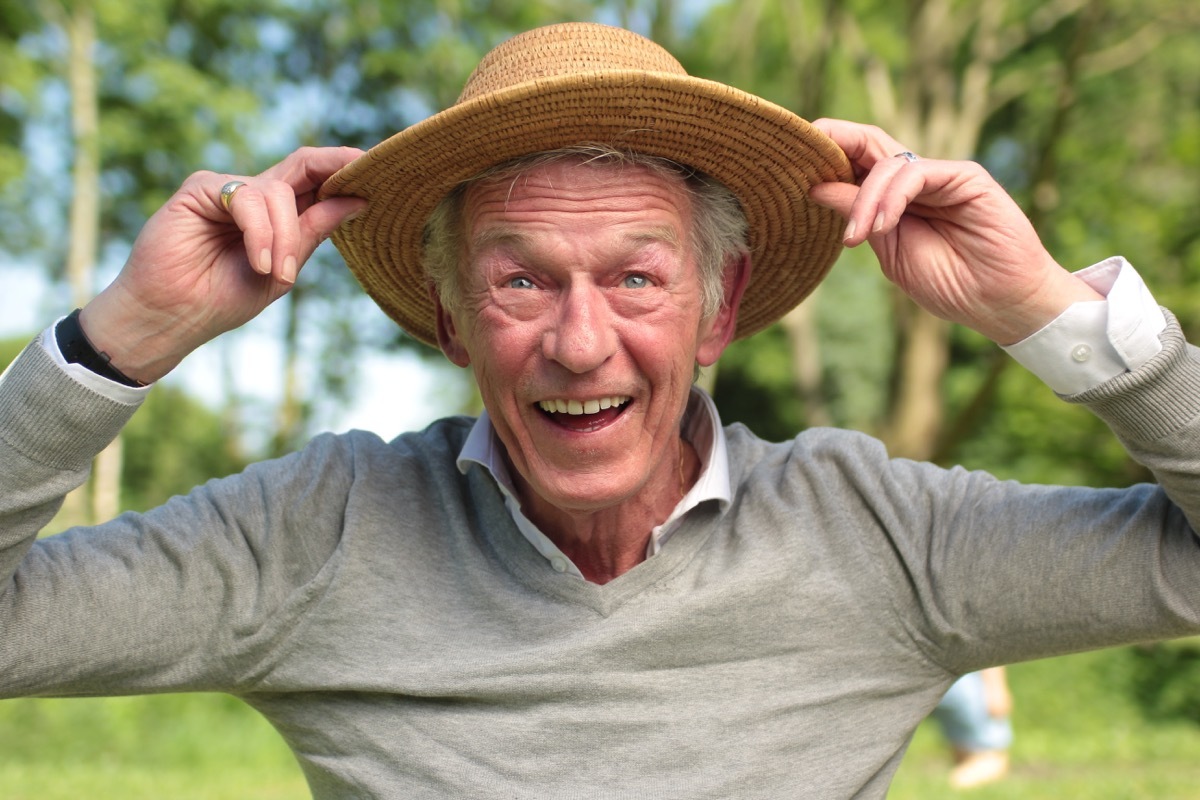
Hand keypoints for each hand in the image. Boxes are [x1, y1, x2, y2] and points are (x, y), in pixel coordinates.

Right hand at [80, 146, 366, 382]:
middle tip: (362, 169)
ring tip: (274, 273)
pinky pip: (248, 199)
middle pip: (303, 165)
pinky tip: (258, 262)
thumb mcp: (282, 270)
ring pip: (278, 192)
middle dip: (335, 165)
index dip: (345, 172)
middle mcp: (255, 196)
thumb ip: (312, 232)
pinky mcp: (201, 188)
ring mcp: (228, 189)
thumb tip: (357, 200)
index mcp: (278, 216)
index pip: (316, 183)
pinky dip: (260, 232)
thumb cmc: (221, 298)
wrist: (172, 315)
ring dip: (284, 236)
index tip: (380, 172)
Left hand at [808, 119, 1100, 343]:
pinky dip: (891, 197)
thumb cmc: (949, 283)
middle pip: (867, 143)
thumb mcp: (887, 248)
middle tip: (801, 159)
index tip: (787, 166)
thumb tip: (815, 185)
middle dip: (831, 144)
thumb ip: (857, 215)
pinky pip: (916, 172)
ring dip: (863, 200)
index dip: (824, 156)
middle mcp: (915, 180)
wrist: (998, 304)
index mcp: (893, 198)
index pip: (854, 162)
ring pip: (886, 163)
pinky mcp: (964, 176)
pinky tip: (882, 226)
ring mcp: (940, 175)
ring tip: (858, 238)